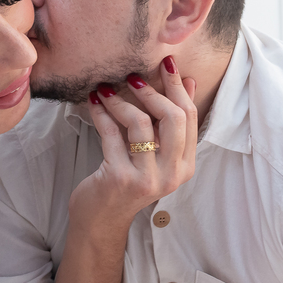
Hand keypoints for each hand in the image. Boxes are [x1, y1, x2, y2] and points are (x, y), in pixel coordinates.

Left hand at [69, 56, 197, 229]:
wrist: (101, 219)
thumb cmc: (127, 180)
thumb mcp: (155, 154)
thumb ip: (169, 124)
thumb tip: (187, 82)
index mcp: (185, 166)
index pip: (189, 118)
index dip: (177, 87)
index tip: (166, 63)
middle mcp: (172, 174)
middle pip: (173, 118)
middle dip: (152, 90)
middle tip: (132, 75)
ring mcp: (147, 178)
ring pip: (141, 123)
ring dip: (120, 101)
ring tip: (104, 89)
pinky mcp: (120, 178)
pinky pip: (112, 134)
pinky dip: (101, 114)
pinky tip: (93, 103)